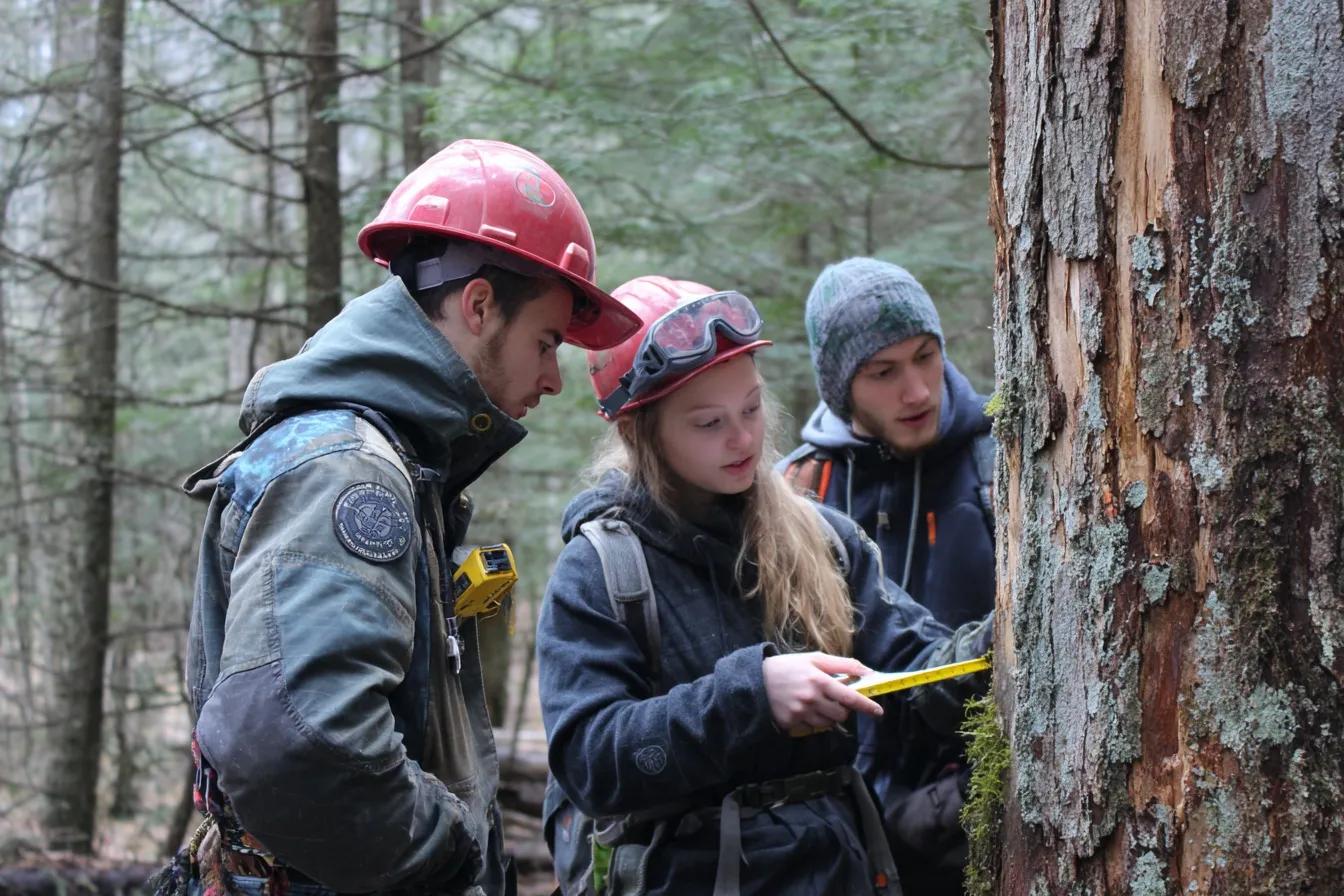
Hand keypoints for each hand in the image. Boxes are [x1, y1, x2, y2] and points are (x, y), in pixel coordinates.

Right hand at [762, 652, 883, 730]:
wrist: (756, 679)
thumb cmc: (789, 666)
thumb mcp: (815, 659)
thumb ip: (843, 665)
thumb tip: (868, 671)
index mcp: (819, 680)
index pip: (850, 697)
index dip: (866, 706)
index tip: (878, 711)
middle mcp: (811, 698)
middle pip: (840, 714)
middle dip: (841, 710)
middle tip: (833, 700)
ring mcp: (800, 712)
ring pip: (827, 723)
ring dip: (826, 716)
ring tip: (814, 703)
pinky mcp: (791, 723)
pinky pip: (810, 728)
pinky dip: (811, 721)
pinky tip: (801, 709)